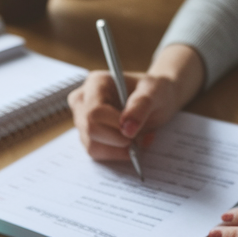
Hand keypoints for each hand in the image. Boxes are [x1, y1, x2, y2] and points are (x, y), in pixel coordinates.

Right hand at [68, 43, 204, 161]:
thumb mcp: (155, 92)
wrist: (156, 99)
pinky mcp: (87, 136)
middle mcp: (83, 100)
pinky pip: (96, 153)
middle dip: (118, 140)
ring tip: (138, 138)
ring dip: (119, 149)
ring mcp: (82, 119)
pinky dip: (117, 153)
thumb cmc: (154, 91)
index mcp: (95, 83)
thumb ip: (141, 106)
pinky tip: (131, 143)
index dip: (115, 126)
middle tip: (139, 136)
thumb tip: (127, 129)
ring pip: (92, 145)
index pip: (94, 112)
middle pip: (90, 130)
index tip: (134, 129)